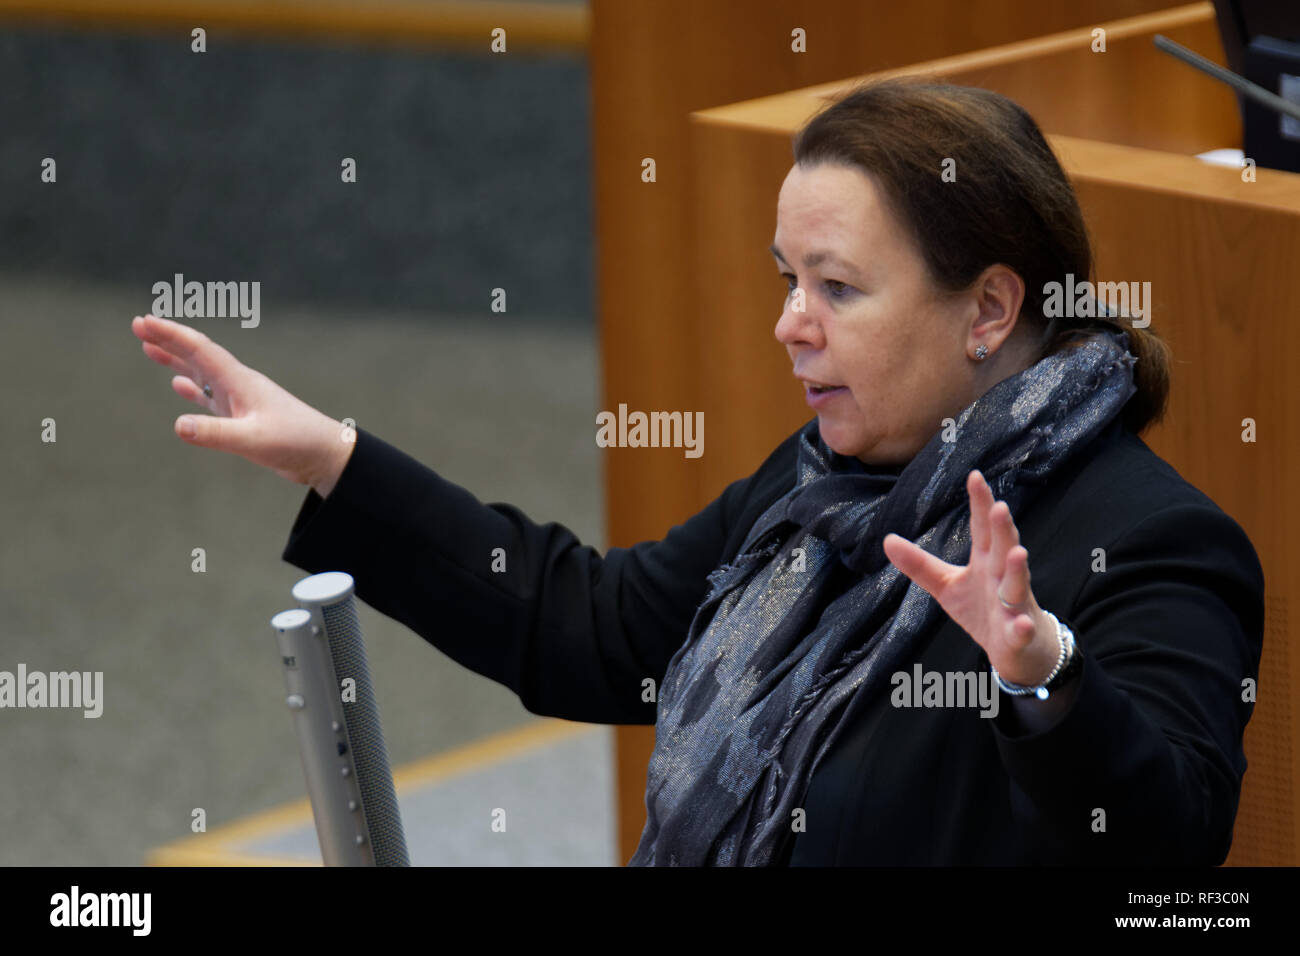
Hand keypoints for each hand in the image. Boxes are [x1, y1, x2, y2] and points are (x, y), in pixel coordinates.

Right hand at [131, 314, 354, 495]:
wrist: (326, 454)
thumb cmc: (295, 443)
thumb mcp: (253, 440)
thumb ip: (216, 434)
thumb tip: (178, 425)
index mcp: (240, 381)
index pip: (200, 350)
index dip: (171, 335)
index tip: (144, 321)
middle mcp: (239, 384)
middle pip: (198, 355)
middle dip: (168, 340)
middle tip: (138, 326)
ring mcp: (242, 399)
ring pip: (202, 373)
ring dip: (176, 360)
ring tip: (150, 349)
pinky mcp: (245, 416)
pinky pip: (211, 396)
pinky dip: (193, 389)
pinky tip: (180, 386)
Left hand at [882, 469, 1059, 685]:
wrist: (1018, 649)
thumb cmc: (982, 610)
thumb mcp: (946, 586)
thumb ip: (920, 565)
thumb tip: (887, 539)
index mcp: (985, 563)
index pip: (982, 529)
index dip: (980, 504)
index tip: (975, 476)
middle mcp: (1002, 578)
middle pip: (1002, 549)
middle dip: (1002, 529)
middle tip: (999, 507)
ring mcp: (1014, 606)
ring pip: (1017, 585)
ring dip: (1018, 570)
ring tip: (1018, 552)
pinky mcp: (1019, 635)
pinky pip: (1021, 631)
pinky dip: (1021, 627)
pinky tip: (1021, 623)